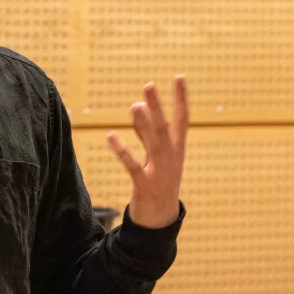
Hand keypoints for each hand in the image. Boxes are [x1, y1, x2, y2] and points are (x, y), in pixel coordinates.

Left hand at [107, 75, 188, 228]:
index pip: (182, 119)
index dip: (181, 98)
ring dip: (143, 124)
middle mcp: (172, 158)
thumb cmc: (159, 179)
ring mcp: (160, 172)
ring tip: (134, 104)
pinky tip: (111, 137)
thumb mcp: (155, 154)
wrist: (161, 218)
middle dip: (158, 106)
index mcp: (178, 148)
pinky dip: (123, 151)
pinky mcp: (145, 185)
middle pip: (164, 128)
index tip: (179, 76)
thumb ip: (145, 130)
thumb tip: (137, 103)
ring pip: (153, 144)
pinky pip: (133, 166)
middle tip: (149, 84)